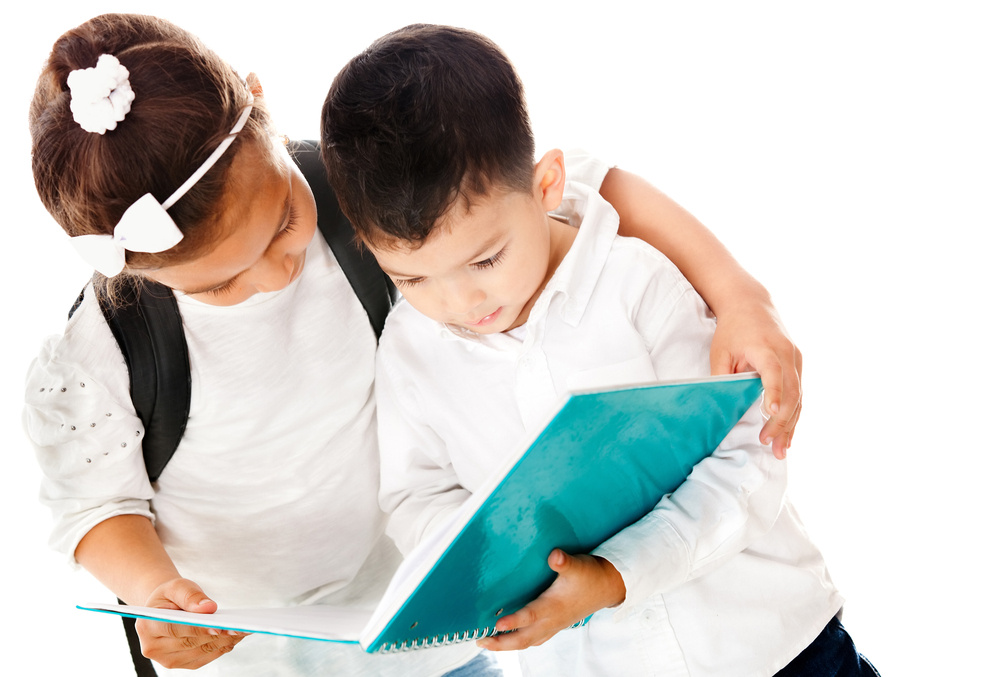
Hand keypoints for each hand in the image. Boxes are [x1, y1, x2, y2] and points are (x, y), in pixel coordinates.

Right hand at [136, 578, 247, 669]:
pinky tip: (235, 636)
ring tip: (243, 630)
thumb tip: (209, 608)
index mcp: (147, 626)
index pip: (175, 629)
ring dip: (223, 642)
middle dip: (217, 636)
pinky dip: (222, 647)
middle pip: (190, 643)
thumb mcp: (177, 586)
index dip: (197, 629)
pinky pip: (205, 657)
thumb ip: (191, 595)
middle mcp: (154, 648)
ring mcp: (167, 659)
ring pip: (200, 652)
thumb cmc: (171, 596)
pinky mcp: (182, 664)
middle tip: (240, 627)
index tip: (219, 626)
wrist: (165, 609)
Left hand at [477, 549, 624, 650]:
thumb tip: (554, 556)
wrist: (608, 587)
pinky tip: (511, 638)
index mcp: (554, 606)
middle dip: (501, 643)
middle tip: (480, 640)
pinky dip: (521, 642)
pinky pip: (535, 639)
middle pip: (524, 638)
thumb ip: (564, 562)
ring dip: (507, 645)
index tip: (496, 624)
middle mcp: (552, 620)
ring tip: (488, 642)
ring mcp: (554, 625)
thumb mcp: (578, 565)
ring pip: (528, 642)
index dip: (514, 621)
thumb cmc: (590, 575)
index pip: (530, 616)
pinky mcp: (555, 625)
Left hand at [711, 305, 801, 459]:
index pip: (773, 372)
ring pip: (798, 396)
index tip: (772, 413)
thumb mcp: (720, 352)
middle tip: (769, 445)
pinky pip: (799, 393)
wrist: (751, 304)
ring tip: (780, 450)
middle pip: (791, 391)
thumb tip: (723, 408)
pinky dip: (794, 414)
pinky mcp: (798, 364)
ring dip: (791, 424)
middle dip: (782, 421)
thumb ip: (723, 377)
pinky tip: (788, 434)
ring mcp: (796, 359)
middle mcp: (786, 353)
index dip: (773, 392)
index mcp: (766, 347)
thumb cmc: (732, 330)